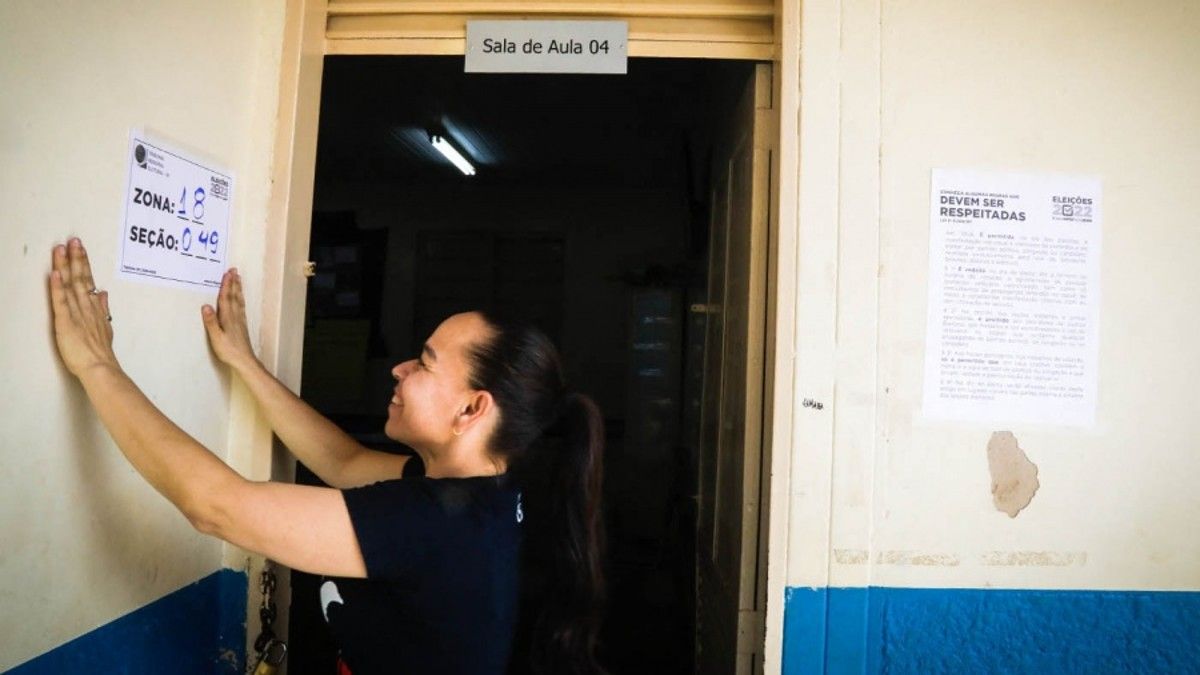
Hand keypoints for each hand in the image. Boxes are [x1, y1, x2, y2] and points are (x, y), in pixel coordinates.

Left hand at [49, 238, 118, 376]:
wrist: (99, 367)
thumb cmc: (101, 353)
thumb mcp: (106, 327)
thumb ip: (103, 308)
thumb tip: (104, 293)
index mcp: (94, 308)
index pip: (89, 281)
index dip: (84, 263)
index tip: (80, 248)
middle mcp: (86, 307)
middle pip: (81, 278)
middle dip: (76, 258)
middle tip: (73, 240)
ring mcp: (76, 313)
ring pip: (71, 285)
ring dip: (66, 266)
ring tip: (62, 249)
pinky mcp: (65, 322)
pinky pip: (61, 301)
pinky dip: (58, 287)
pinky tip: (55, 273)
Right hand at [201, 268, 258, 372]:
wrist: (244, 360)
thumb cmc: (228, 350)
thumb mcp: (216, 337)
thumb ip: (211, 322)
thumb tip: (205, 306)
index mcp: (228, 317)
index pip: (226, 298)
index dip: (226, 285)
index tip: (227, 273)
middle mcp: (235, 316)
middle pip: (234, 296)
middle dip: (233, 282)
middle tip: (234, 270)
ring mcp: (240, 320)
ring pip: (239, 300)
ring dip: (238, 288)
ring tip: (238, 279)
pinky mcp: (242, 325)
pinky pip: (241, 307)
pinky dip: (240, 298)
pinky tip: (240, 298)